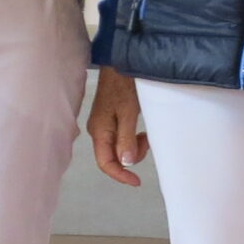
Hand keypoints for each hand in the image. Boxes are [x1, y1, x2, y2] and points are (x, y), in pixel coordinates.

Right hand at [86, 68, 148, 186]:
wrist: (121, 61)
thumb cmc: (124, 84)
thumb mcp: (128, 112)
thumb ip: (126, 138)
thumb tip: (126, 162)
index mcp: (99, 131)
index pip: (105, 162)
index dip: (120, 175)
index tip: (137, 182)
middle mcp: (98, 130)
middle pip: (112, 157)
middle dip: (131, 157)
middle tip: (146, 143)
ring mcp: (104, 124)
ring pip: (118, 148)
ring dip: (133, 147)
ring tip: (145, 134)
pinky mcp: (111, 119)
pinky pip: (121, 138)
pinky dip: (132, 139)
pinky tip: (141, 130)